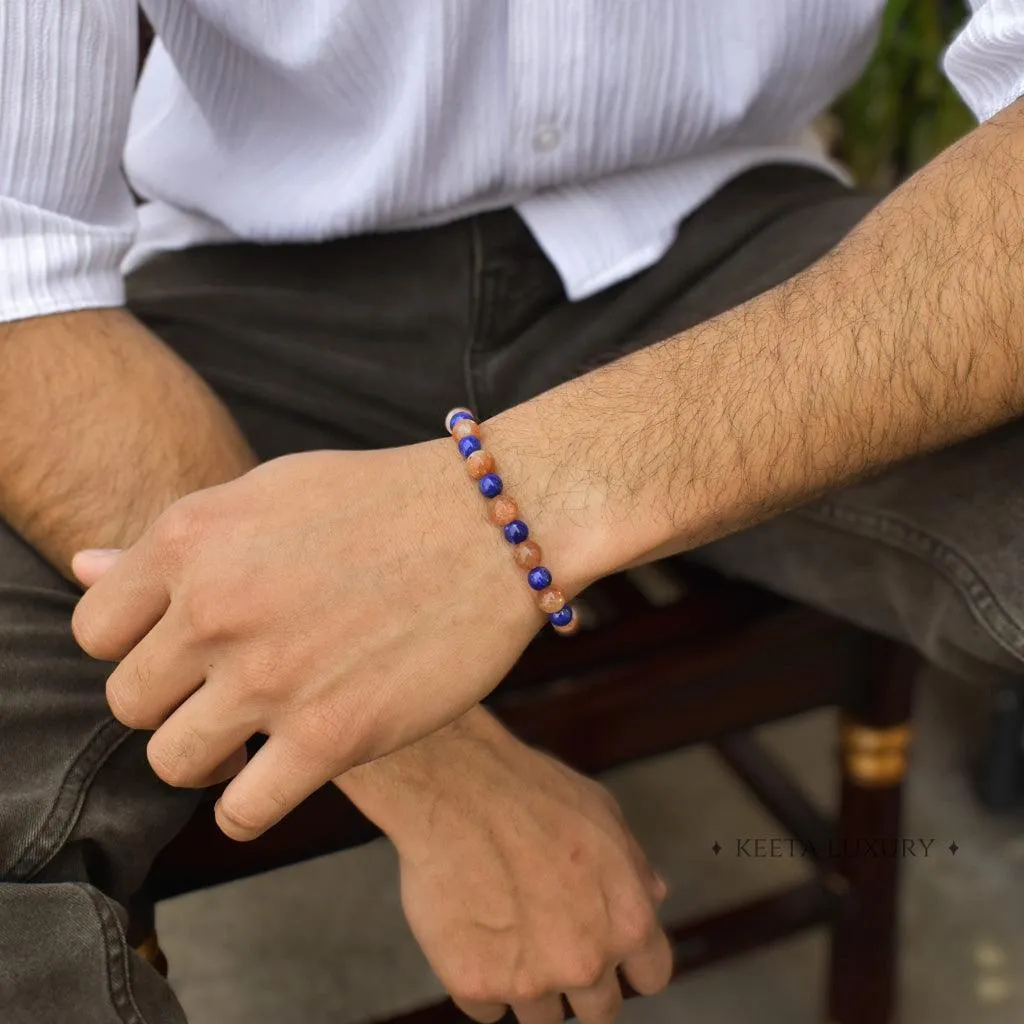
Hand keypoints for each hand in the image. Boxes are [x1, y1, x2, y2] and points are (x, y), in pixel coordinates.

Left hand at [70, 441, 566, 839]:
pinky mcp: (332, 736)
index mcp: (190, 540)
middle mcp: (216, 609)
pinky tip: (283, 772)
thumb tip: (83, 567)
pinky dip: (250, 806)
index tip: (185, 649)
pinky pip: (241, 815)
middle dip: (176, 699)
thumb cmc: (383, 502)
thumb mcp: (268, 493)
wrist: (492, 522)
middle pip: (130, 703)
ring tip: (256, 732)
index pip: (93, 632)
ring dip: (208, 756)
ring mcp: (272, 678)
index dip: (138, 646)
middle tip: (231, 687)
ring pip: (173, 764)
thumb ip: (175, 541)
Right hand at [340, 708, 672, 1023]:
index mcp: (627, 921)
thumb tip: (654, 894)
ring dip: (528, 983)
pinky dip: (480, 979)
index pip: (651, 976)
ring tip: (505, 930)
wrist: (457, 789)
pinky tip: (472, 933)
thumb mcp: (604, 814)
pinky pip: (486, 1008)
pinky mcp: (474, 985)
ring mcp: (529, 980)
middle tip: (548, 939)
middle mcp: (585, 961)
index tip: (608, 951)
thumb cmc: (530, 792)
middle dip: (579, 980)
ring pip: (540, 1016)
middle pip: (598, 1010)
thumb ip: (634, 865)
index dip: (629, 962)